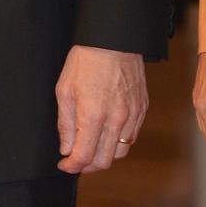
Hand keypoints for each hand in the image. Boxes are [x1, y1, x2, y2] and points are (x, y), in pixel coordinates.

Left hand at [56, 45, 147, 174]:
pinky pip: (131, 137)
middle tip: (76, 159)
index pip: (83, 156)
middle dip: (87, 165)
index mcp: (93, 116)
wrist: (114, 40)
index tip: (64, 164)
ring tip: (91, 148)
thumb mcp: (65, 91)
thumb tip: (67, 149)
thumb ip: (66, 124)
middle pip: (104, 161)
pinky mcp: (141, 109)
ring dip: (104, 156)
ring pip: (120, 153)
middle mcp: (116, 120)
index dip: (71, 166)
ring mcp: (132, 116)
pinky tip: (106, 134)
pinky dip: (118, 142)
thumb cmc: (86, 61)